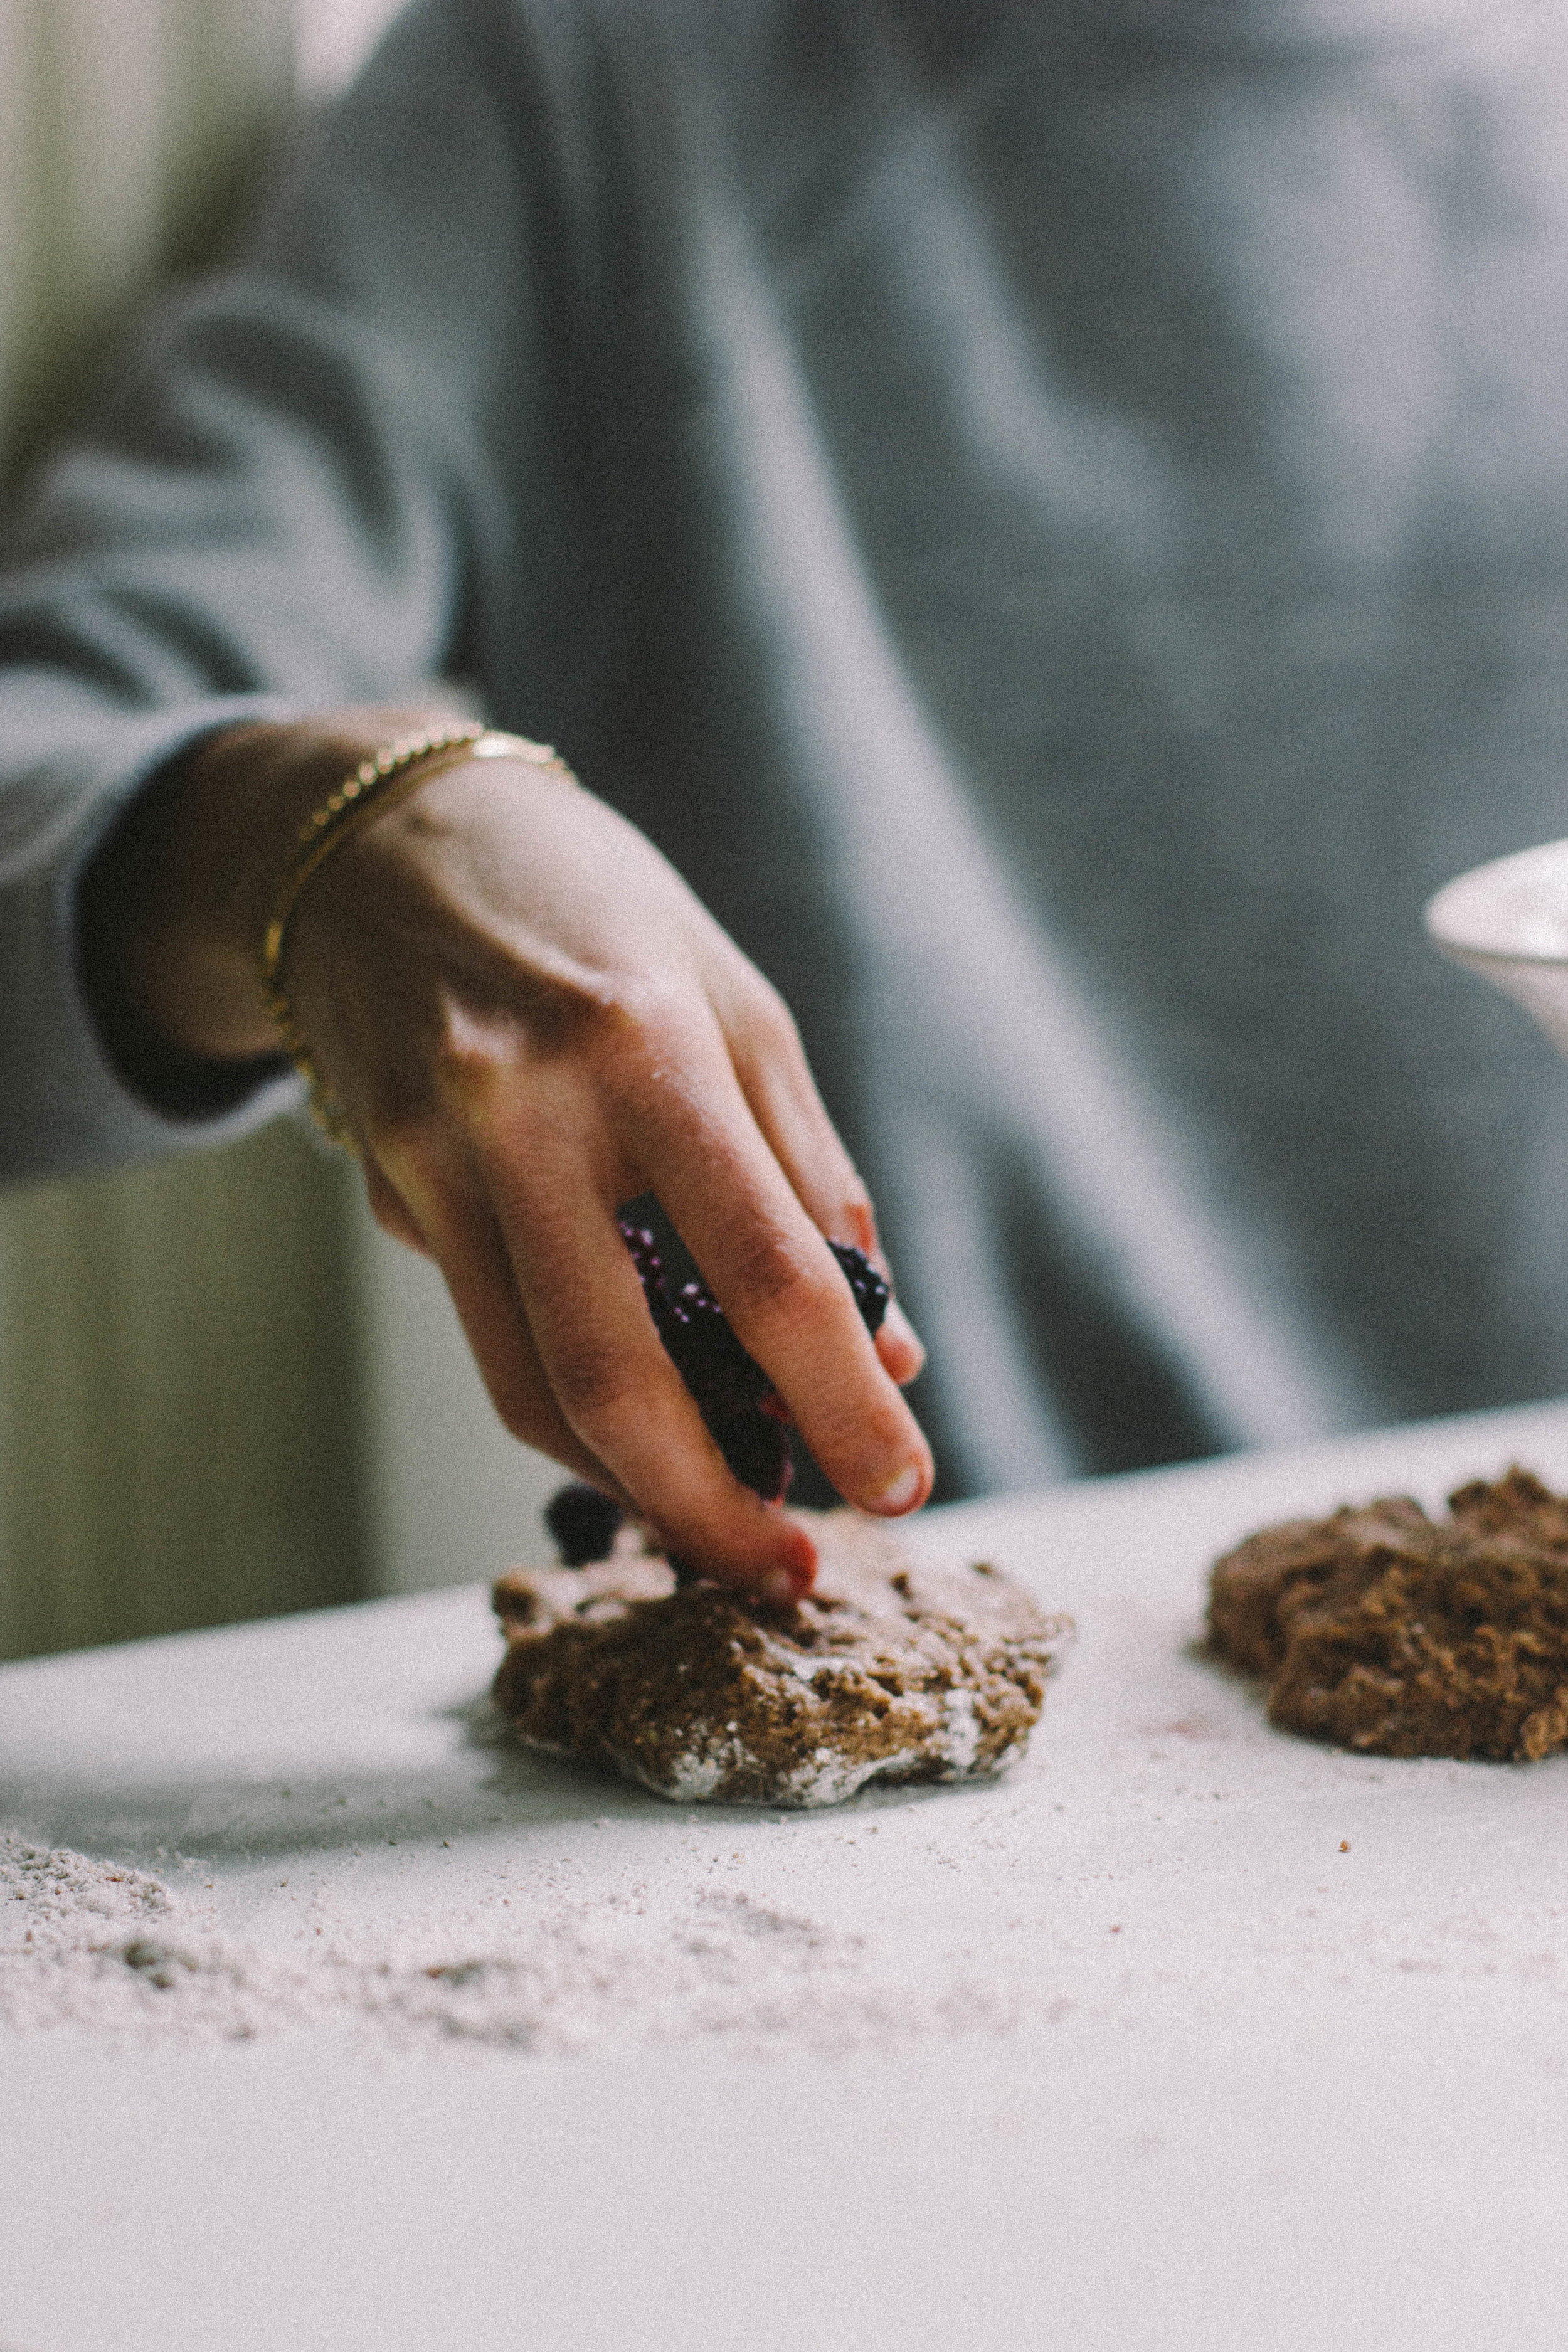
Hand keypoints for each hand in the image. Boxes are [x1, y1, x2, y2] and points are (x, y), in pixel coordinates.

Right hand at [83, 707, 930, 1594]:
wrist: (380, 841)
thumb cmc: (595, 915)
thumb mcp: (735, 1004)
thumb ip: (810, 1174)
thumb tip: (886, 1350)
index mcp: (646, 1043)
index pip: (764, 1266)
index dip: (839, 1400)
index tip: (903, 1488)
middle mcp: (523, 1108)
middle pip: (616, 1375)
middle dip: (714, 1506)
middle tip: (790, 1572)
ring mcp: (435, 1157)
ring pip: (532, 1389)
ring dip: (637, 1483)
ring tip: (724, 1513)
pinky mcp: (387, 1191)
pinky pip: (489, 1335)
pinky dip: (570, 1403)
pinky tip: (638, 1410)